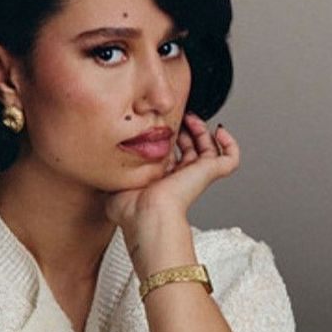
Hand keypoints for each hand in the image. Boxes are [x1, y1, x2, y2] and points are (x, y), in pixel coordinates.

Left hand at [105, 114, 237, 267]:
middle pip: (192, 150)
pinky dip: (231, 144)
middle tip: (179, 117)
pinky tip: (220, 131)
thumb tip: (100, 163)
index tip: (162, 124)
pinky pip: (230, 158)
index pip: (172, 157)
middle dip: (187, 131)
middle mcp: (181, 178)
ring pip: (210, 150)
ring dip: (204, 131)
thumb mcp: (116, 182)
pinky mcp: (209, 173)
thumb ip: (113, 171)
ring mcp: (197, 176)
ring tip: (193, 118)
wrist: (146, 214)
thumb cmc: (131, 208)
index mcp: (162, 181)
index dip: (170, 139)